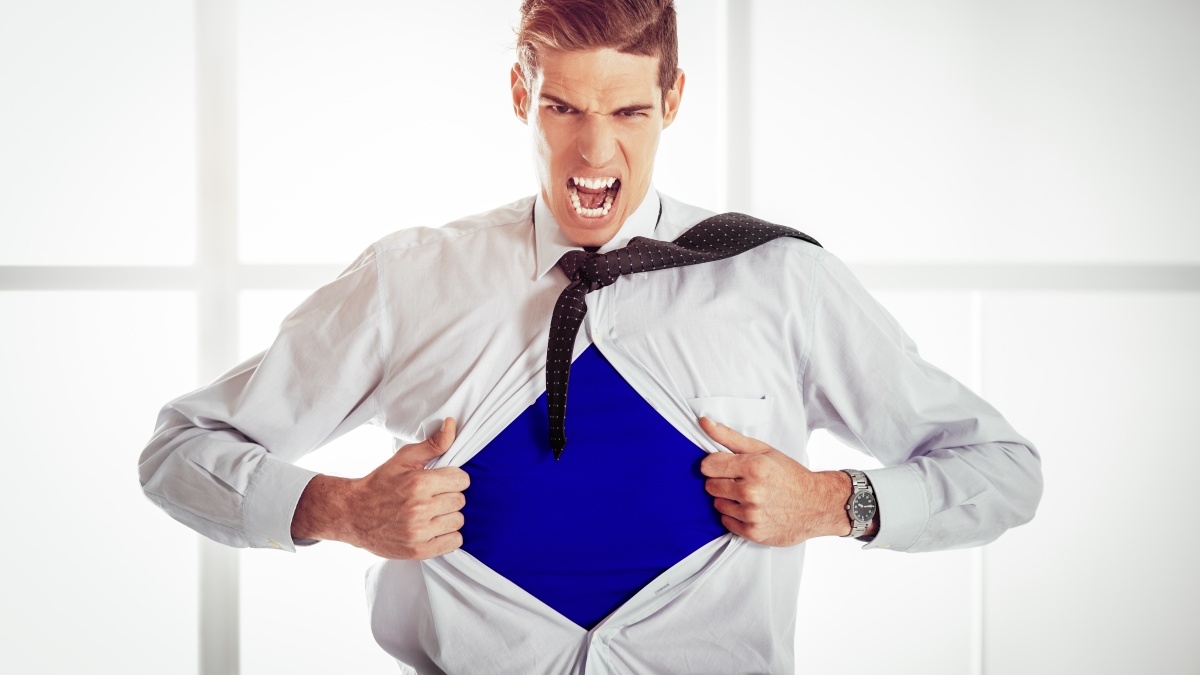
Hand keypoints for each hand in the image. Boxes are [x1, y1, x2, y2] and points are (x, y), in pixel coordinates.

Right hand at [292, 417, 469, 559]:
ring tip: (433, 512)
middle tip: (434, 496)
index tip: (443, 480)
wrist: (353, 514)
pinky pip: (453, 542)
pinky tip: (434, 527)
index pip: (461, 480)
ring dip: (449, 516)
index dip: (454, 478)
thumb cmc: (380, 483)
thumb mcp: (404, 459)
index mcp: (418, 483)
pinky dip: (448, 535)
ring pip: (458, 521)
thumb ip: (432, 444)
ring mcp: (419, 532)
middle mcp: (420, 509)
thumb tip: (451, 424)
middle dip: (450, 496)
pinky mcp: (418, 550)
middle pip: (460, 500)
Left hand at [699, 417, 850, 545]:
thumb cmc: (789, 475)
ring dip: (728, 500)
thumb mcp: (762, 450)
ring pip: (717, 504)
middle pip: (710, 486)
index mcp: (753, 467)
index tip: (726, 466)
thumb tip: (703, 422)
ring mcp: (752, 514)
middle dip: (722, 482)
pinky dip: (735, 516)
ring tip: (749, 496)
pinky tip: (752, 509)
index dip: (715, 465)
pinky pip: (726, 522)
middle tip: (740, 481)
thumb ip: (729, 436)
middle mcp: (751, 491)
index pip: (708, 466)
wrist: (816, 504)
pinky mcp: (753, 532)